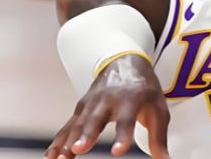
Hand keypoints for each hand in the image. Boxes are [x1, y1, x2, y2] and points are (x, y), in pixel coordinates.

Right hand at [46, 54, 169, 158]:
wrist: (124, 61)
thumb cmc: (144, 89)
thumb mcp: (158, 109)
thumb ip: (159, 137)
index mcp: (130, 98)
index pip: (126, 119)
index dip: (122, 135)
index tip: (118, 151)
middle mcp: (108, 99)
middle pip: (95, 119)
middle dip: (86, 134)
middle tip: (79, 150)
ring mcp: (91, 102)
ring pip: (78, 123)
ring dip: (68, 140)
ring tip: (60, 158)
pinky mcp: (81, 108)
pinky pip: (68, 126)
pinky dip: (59, 140)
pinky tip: (51, 156)